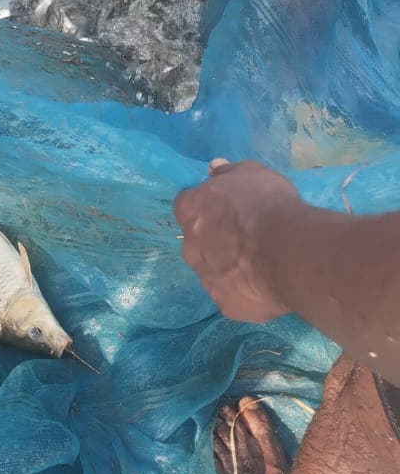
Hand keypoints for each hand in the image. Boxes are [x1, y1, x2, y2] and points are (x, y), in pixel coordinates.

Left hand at [173, 158, 301, 322]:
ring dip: (229, 267)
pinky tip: (266, 284)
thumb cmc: (266, 205)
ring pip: (213, 272)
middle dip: (215, 240)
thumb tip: (213, 167)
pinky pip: (233, 296)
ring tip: (260, 264)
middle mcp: (189, 247)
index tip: (228, 208)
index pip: (187, 205)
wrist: (285, 251)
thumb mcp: (251, 173)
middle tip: (246, 237)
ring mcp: (206, 280)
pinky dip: (245, 291)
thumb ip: (228, 171)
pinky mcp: (226, 306)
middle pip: (197, 242)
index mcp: (190, 210)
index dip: (208, 206)